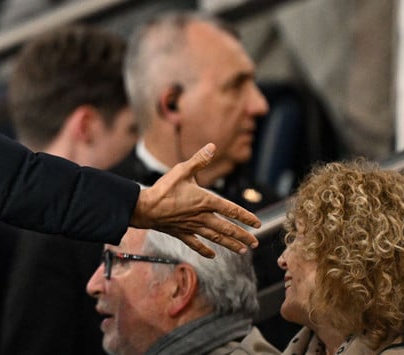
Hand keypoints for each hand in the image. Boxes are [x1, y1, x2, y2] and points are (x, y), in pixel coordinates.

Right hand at [129, 143, 260, 257]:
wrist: (145, 208)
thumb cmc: (164, 189)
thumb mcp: (181, 170)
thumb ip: (199, 160)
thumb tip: (212, 147)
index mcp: (205, 201)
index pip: (231, 209)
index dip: (246, 216)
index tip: (258, 224)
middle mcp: (202, 216)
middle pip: (227, 228)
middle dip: (242, 236)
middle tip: (255, 243)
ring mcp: (192, 227)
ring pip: (215, 237)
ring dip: (230, 244)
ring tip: (242, 251)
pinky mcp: (181, 233)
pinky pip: (195, 244)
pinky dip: (204, 250)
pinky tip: (212, 256)